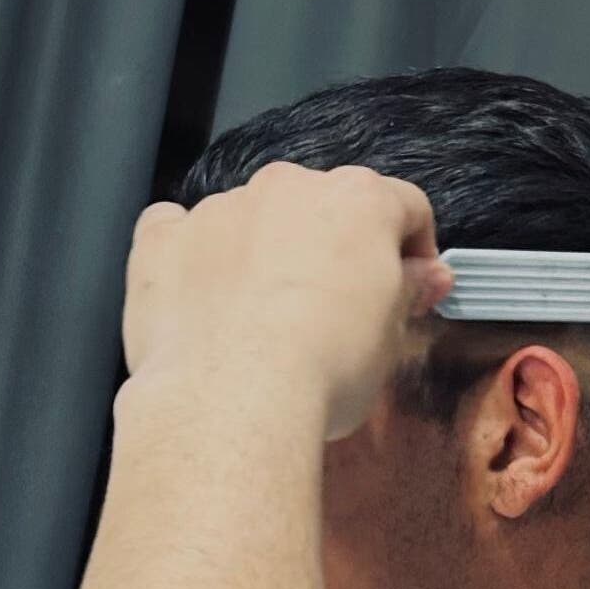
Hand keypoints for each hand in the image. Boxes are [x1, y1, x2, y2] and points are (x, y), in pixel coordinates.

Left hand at [123, 163, 454, 437]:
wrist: (233, 400)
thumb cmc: (321, 370)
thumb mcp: (391, 339)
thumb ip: (407, 292)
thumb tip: (425, 276)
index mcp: (358, 202)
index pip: (403, 206)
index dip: (412, 249)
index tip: (408, 284)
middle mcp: (287, 188)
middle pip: (322, 206)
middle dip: (332, 248)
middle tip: (336, 310)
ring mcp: (220, 209)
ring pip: (251, 219)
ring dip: (263, 254)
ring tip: (263, 322)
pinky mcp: (164, 240)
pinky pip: (180, 231)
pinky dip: (193, 256)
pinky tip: (205, 301)